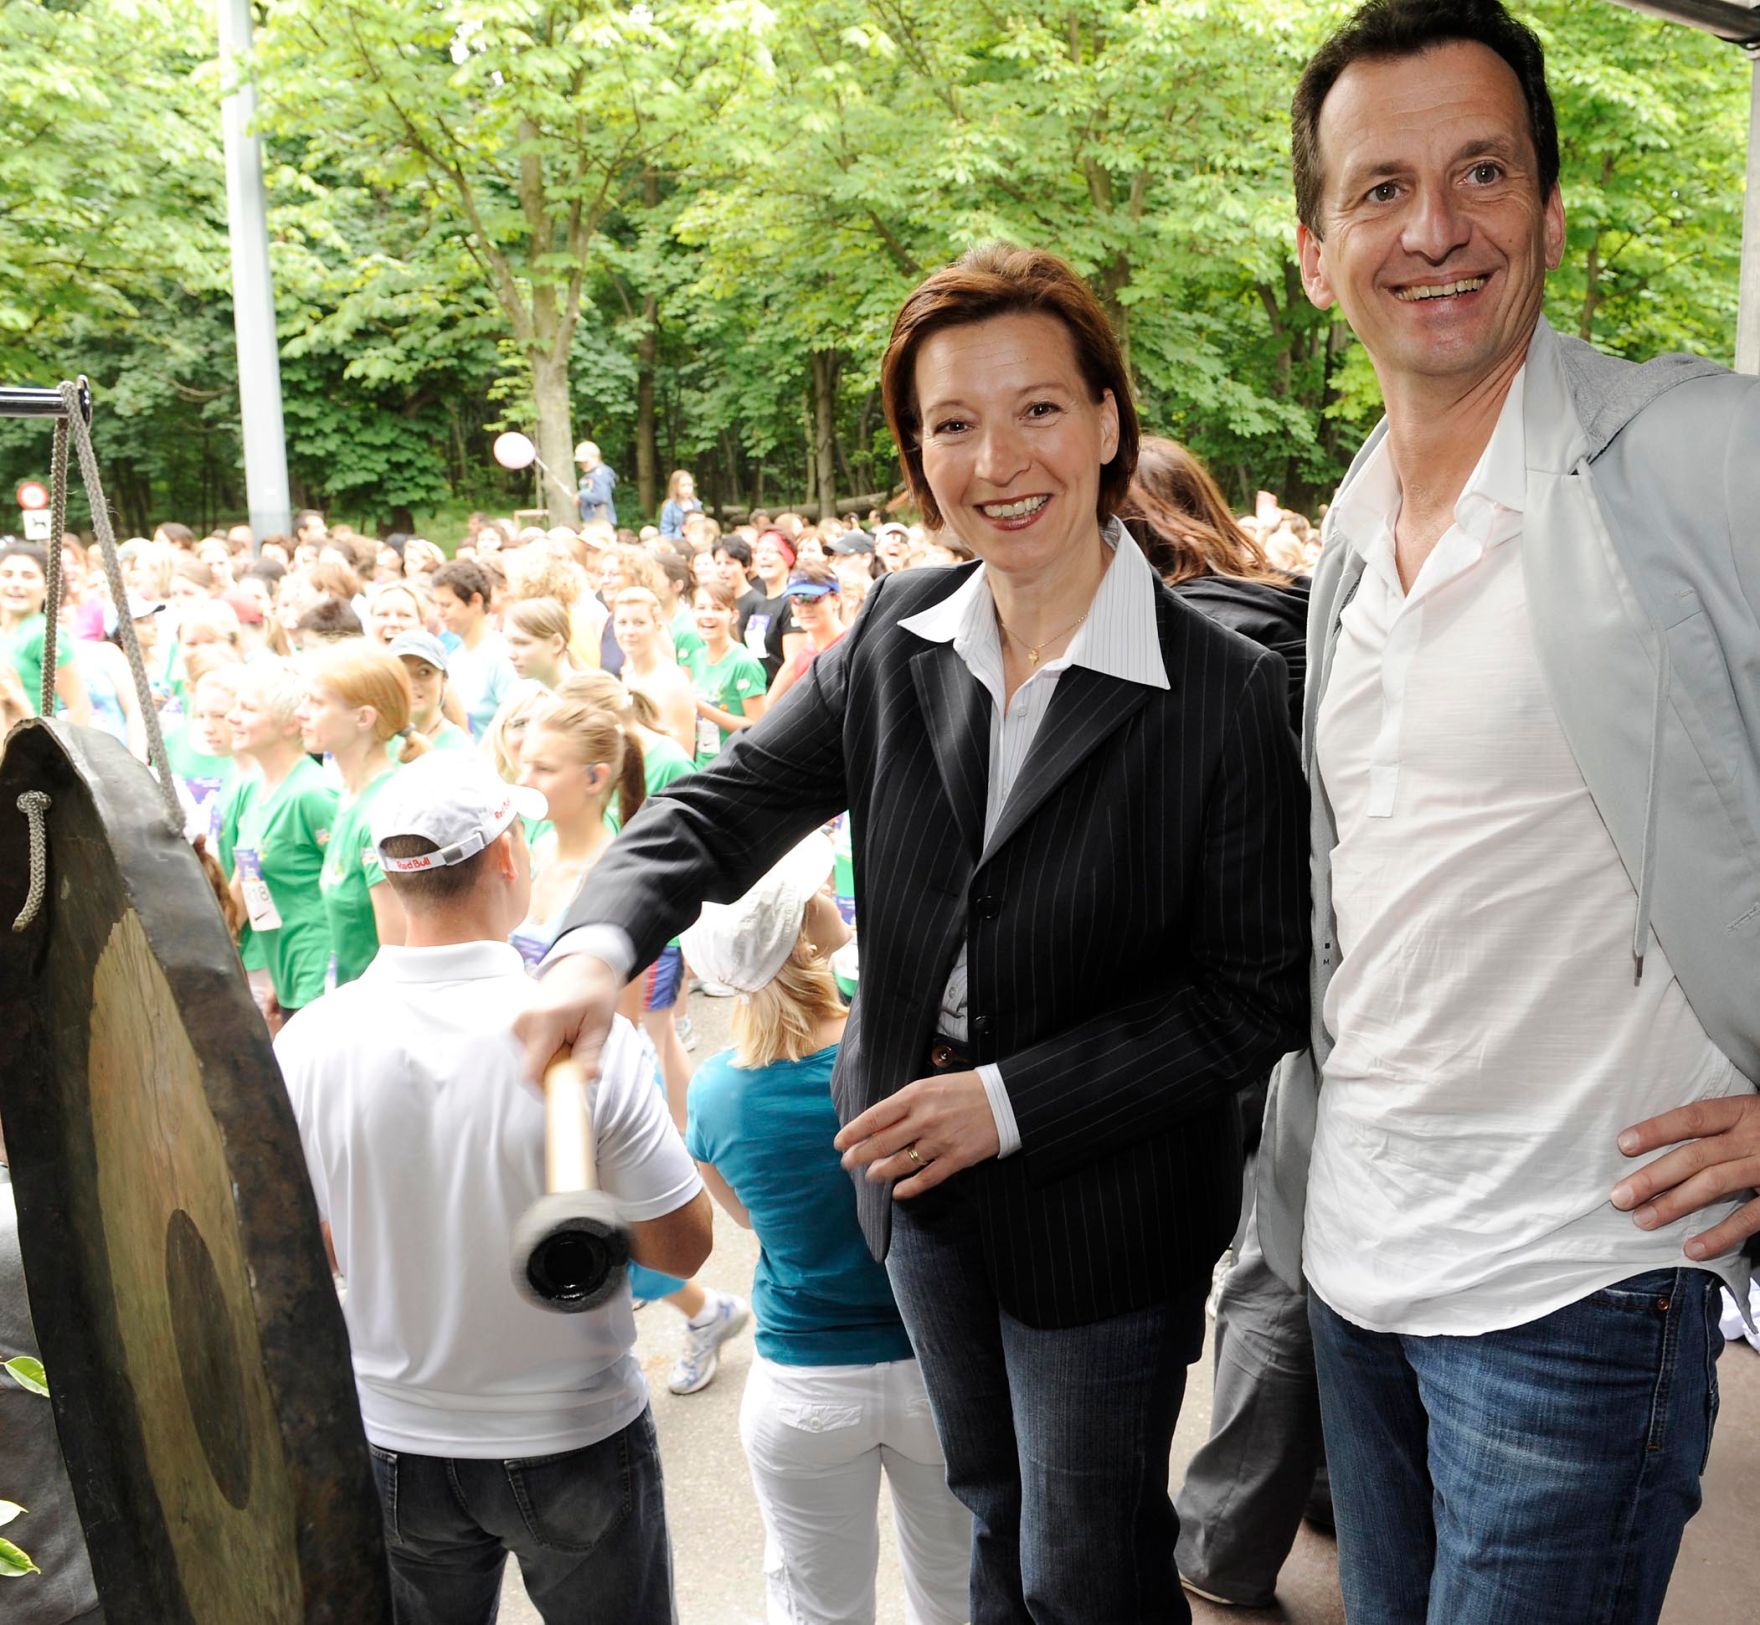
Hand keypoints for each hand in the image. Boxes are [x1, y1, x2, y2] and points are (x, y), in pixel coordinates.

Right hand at [513, 954, 622, 1087]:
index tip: (568, 1090)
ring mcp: (518, 1022)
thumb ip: (590, 1055)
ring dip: (552, 1061)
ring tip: (570, 1039)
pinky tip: (560, 1035)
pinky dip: (547, 1051)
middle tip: (577, 1051)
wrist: (585, 963)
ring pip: (532, 1062)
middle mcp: (524, 1022)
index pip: (531, 1073)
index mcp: (545, 1021)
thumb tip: (586, 1080)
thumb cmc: (596, 992)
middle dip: (556, 1071)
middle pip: (532, 1070)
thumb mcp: (601, 1025)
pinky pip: (530, 1052)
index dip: (547, 1089)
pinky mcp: (518, 1025)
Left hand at [835, 1070, 999, 1198]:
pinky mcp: (957, 1158)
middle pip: (882, 1143)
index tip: (839, 1142)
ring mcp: (941, 1140)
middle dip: (860, 1155)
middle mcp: (925, 1118)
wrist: (1006, 1098)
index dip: (853, 1132)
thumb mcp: (931, 1085)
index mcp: (916, 1095)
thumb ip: (906, 1103)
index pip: (875, 1117)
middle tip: (847, 1163)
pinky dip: (910, 1188)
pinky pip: (927, 1178)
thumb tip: (878, 1123)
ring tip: (871, 1176)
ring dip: (881, 1172)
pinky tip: (898, 1193)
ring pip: (901, 1163)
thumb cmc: (966, 1089)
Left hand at [1611, 1092, 1759, 1259]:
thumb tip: (1648, 1146)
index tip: (1622, 1144)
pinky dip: (1720, 1235)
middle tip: (1619, 1197)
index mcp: (1742, 1111)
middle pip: (1696, 1155)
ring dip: (1675, 1204)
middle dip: (1654, 1177)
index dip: (1657, 1129)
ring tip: (1643, 1220)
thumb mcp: (1746, 1117)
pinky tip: (1692, 1249)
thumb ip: (1712, 1129)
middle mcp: (1755, 1137)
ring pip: (1716, 1184)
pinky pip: (1750, 1217)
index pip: (1693, 1117)